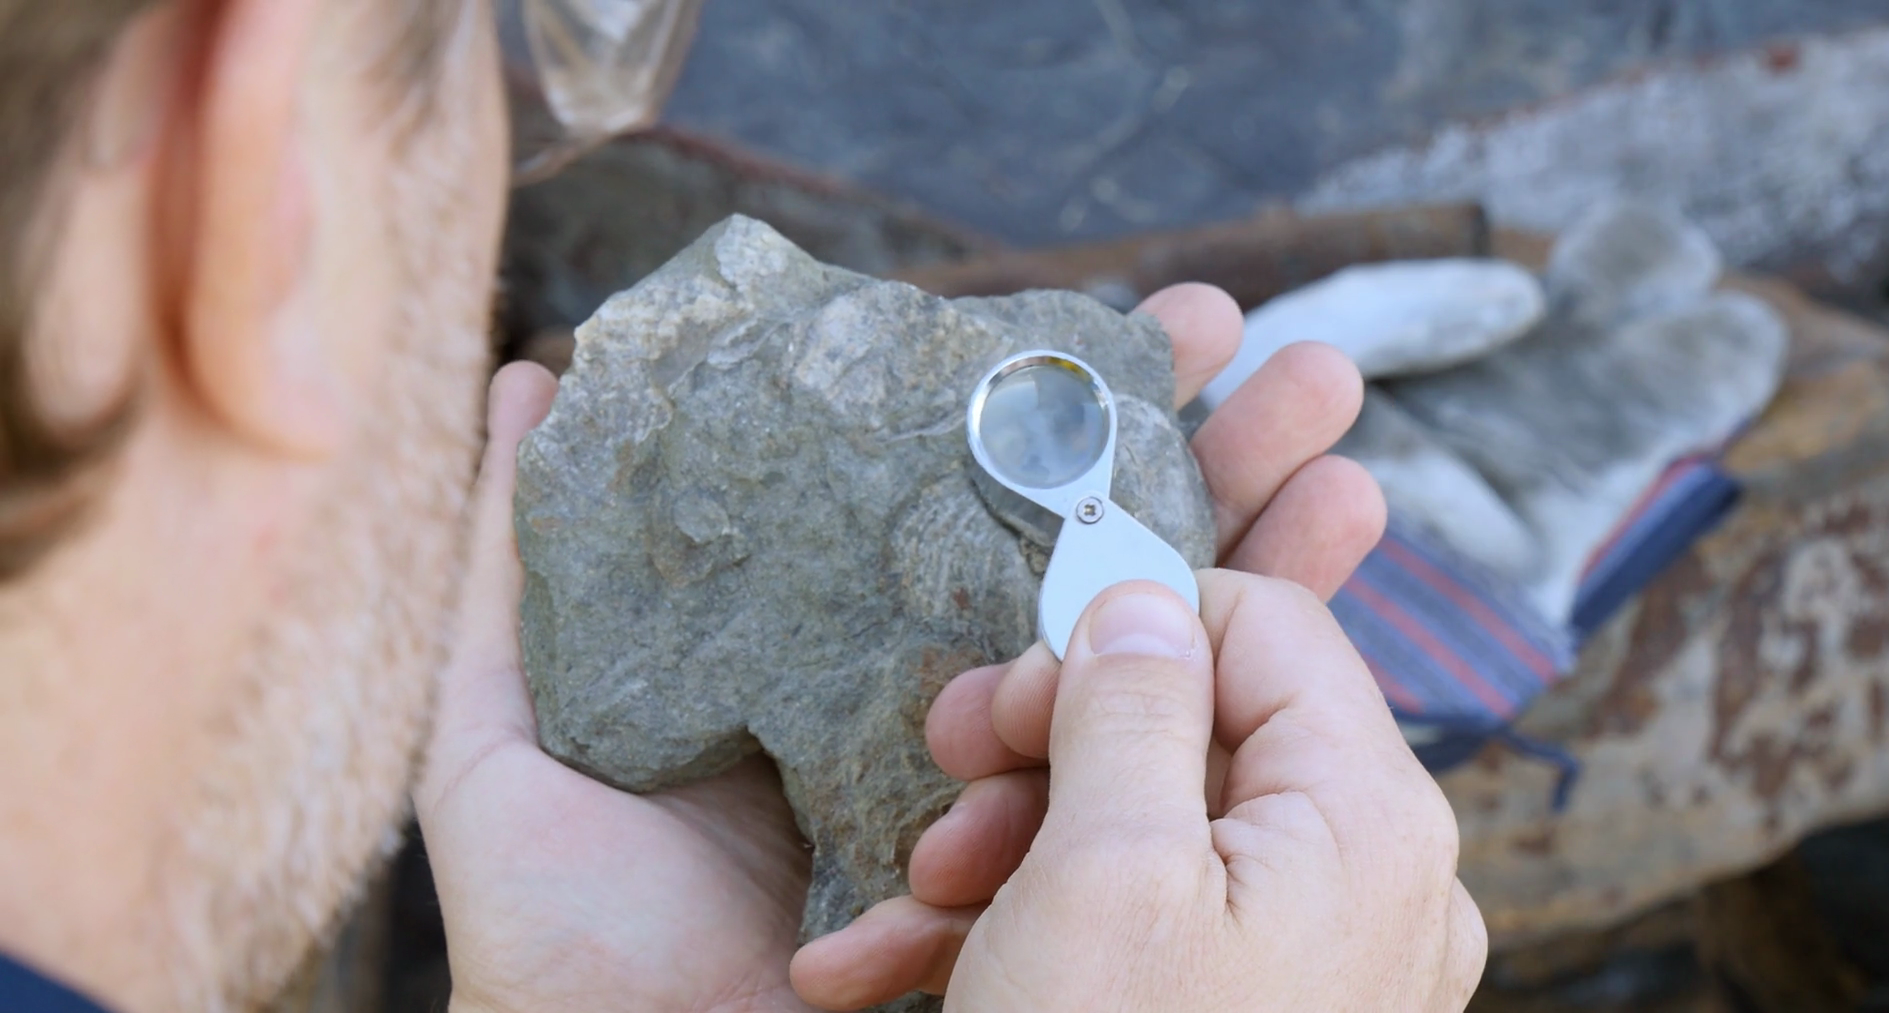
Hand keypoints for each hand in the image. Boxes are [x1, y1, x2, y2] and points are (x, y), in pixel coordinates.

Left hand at [415, 282, 1381, 1011]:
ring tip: (1343, 430)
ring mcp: (1012, 792)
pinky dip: (1267, 673)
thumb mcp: (508, 738)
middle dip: (1203, 451)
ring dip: (1264, 529)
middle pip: (1094, 554)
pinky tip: (1337, 569)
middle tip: (1291, 361)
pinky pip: (1164, 775)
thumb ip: (520, 576)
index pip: (970, 500)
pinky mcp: (1057, 879)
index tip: (1163, 320)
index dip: (1070, 410)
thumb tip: (526, 384)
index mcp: (840, 654)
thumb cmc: (563, 935)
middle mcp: (943, 709)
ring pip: (1161, 643)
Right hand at [790, 284, 1386, 1007]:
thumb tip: (1138, 590)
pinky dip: (1022, 914)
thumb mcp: (1106, 881)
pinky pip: (1127, 911)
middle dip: (1058, 715)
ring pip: (1146, 812)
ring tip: (914, 892)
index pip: (1262, 615)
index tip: (1009, 674)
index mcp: (1363, 816)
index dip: (1120, 616)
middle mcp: (1354, 867)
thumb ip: (1131, 705)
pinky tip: (897, 951)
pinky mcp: (1224, 996)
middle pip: (1205, 705)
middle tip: (953, 742)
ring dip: (1010, 830)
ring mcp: (1293, 940)